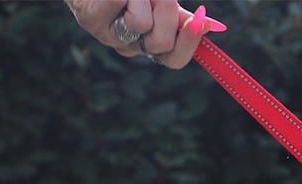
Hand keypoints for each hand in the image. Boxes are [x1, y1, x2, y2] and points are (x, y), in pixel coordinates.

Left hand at [64, 0, 225, 68]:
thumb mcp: (160, 4)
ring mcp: (109, 35)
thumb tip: (211, 25)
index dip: (189, 42)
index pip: (174, 59)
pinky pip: (118, 1)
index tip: (201, 20)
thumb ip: (182, 17)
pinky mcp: (90, 20)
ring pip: (142, 23)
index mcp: (148, 45)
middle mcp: (129, 46)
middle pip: (162, 42)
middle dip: (166, 10)